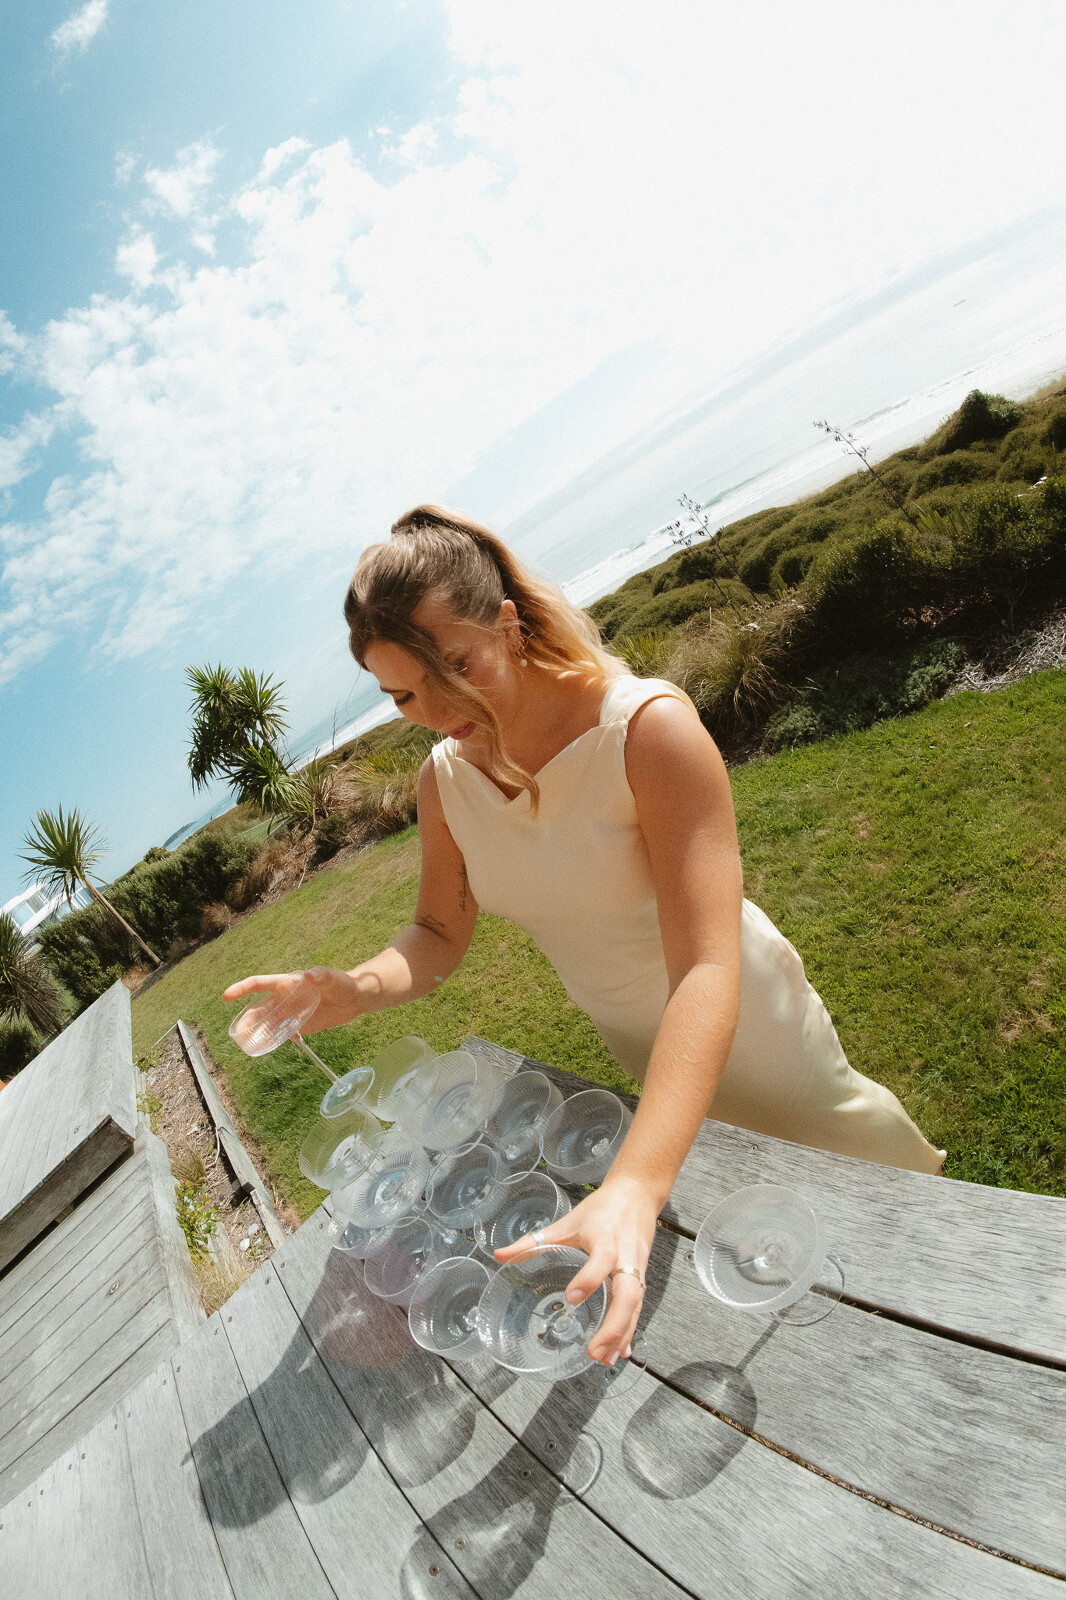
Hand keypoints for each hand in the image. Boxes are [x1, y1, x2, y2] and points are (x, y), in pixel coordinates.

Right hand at [221, 965, 363, 1033]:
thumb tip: (311, 975)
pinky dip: (274, 1040)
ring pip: (267, 1023)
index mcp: (287, 983)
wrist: (353, 999)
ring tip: (248, 1044)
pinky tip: (269, 1047)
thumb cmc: (341, 983)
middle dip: (247, 1020)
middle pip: (259, 1009)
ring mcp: (289, 1013)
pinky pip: (281, 1033)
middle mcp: (284, 999)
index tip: (226, 996)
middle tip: (240, 1033)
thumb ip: (322, 976)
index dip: (241, 989)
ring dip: (257, 1032)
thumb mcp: (332, 979)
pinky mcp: (298, 1025)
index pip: (259, 984)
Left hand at [494, 1176, 657, 1365]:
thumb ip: (534, 1241)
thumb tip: (499, 1255)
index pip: (602, 1259)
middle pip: (628, 1293)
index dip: (589, 1278)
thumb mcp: (566, 1221)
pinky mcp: (642, 1276)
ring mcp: (637, 1268)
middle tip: (593, 1351)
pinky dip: (630, 1330)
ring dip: (622, 1334)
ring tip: (604, 1360)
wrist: (637, 1194)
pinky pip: (639, 1307)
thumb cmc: (601, 1209)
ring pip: (636, 1305)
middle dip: (613, 1326)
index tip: (570, 1298)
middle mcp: (626, 1255)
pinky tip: (620, 1352)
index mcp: (605, 1237)